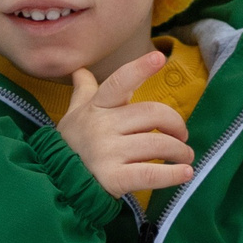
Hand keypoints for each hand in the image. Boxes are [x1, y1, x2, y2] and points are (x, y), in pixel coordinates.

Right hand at [57, 48, 193, 196]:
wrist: (57, 184)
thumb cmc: (71, 146)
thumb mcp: (74, 116)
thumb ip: (84, 92)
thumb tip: (80, 70)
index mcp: (97, 107)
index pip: (119, 82)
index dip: (139, 69)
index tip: (159, 58)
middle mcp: (103, 126)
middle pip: (153, 114)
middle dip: (175, 124)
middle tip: (182, 136)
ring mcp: (108, 152)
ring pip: (158, 144)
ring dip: (180, 151)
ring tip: (185, 157)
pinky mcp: (115, 178)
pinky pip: (152, 174)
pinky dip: (173, 174)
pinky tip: (186, 172)